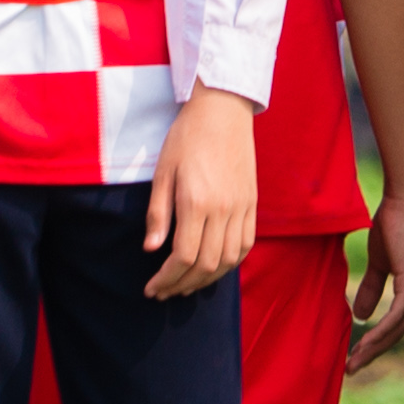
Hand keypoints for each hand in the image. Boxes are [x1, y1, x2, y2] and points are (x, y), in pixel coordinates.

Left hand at [146, 91, 259, 292]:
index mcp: (197, 202)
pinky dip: (231, 263)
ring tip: (186, 285)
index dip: (166, 279)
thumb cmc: (186, 138)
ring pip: (229, 260)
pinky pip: (246, 244)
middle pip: (206, 265)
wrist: (222, 111)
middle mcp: (223, 209)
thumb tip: (151, 249)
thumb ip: (158, 213)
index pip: (183, 257)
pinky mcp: (252, 203)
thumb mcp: (163, 172)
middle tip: (164, 292)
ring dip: (207, 280)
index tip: (152, 288)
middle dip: (182, 285)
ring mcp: (241, 207)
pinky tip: (214, 268)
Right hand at [348, 187, 403, 373]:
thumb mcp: (377, 263)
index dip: (375, 342)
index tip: (355, 356)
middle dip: (373, 352)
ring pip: (397, 329)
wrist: (401, 202)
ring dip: (374, 347)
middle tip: (352, 369)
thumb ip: (371, 288)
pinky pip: (397, 315)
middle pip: (396, 333)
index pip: (394, 324)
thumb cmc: (391, 226)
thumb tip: (361, 315)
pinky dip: (381, 331)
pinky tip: (366, 342)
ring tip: (354, 362)